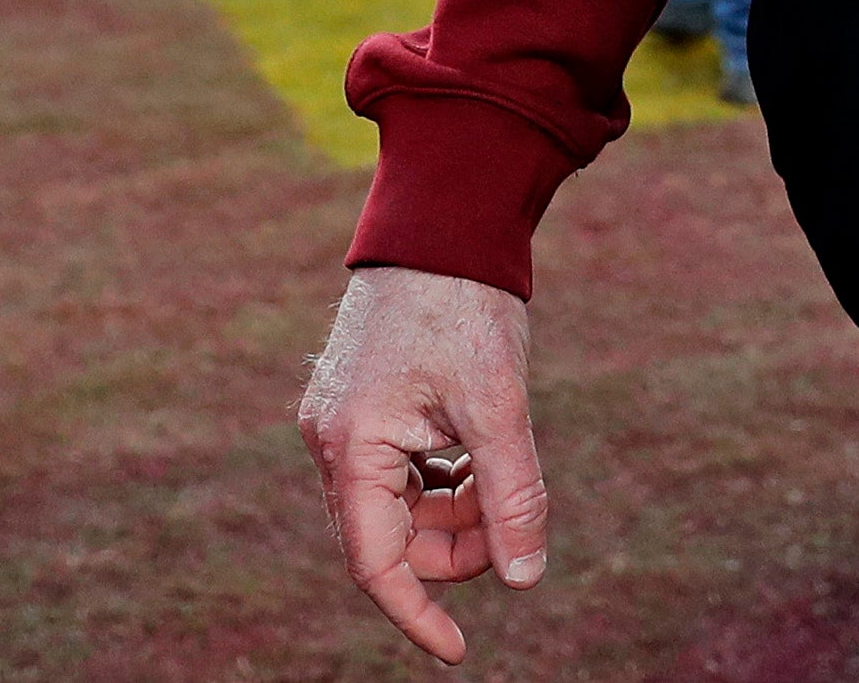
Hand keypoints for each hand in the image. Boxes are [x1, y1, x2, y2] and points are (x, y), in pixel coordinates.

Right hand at [297, 266, 548, 663]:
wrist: (444, 219)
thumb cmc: (468, 304)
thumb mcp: (498, 404)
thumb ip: (511, 492)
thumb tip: (525, 577)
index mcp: (352, 445)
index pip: (377, 563)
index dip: (419, 612)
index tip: (458, 650)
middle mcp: (333, 440)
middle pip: (390, 537)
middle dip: (454, 546)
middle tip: (514, 523)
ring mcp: (343, 421)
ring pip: (398, 506)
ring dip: (453, 510)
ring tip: (503, 473)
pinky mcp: (362, 403)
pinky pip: (399, 471)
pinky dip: (443, 477)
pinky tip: (481, 451)